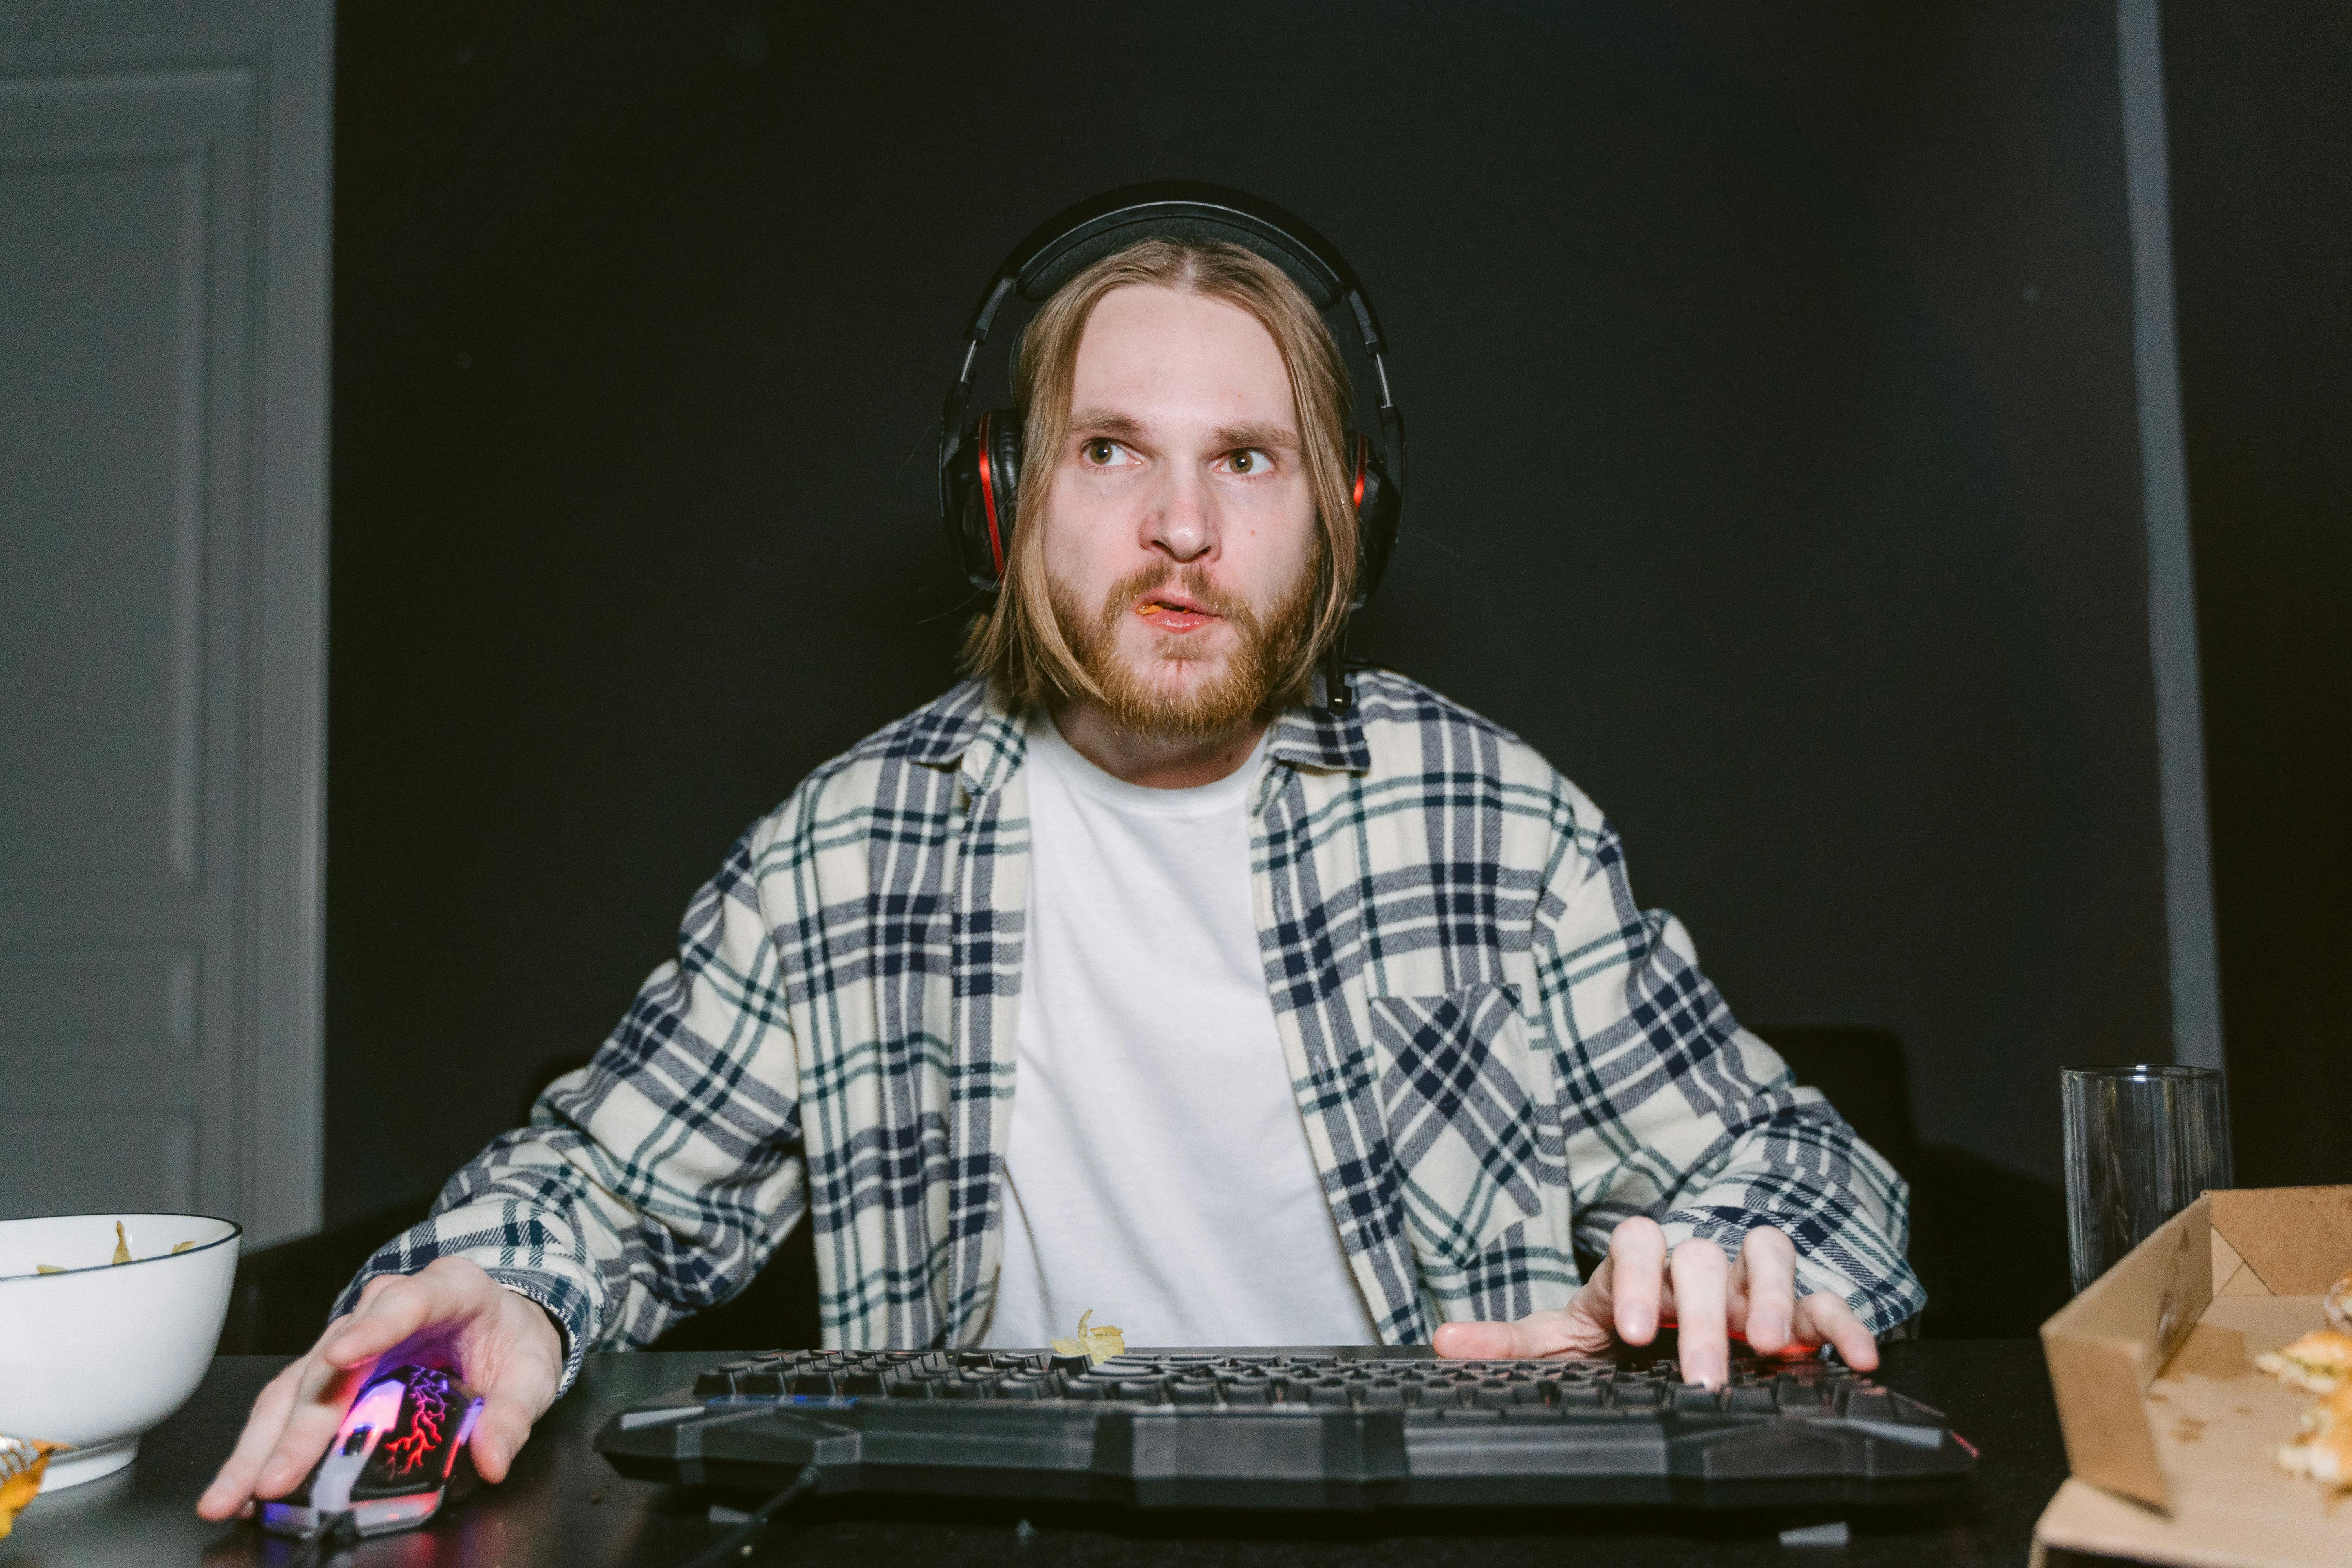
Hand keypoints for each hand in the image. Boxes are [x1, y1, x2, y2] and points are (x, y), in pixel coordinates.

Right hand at [197, 1256, 564, 1520]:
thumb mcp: (533, 1373)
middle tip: (272, 1479)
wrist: (502, 1322)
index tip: (340, 1356)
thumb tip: (493, 1458)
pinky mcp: (333, 1366)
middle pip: (332, 1359)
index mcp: (447, 1289)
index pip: (405, 1304)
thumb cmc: (511, 1340)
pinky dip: (265, 1445)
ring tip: (231, 1495)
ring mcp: (353, 1334)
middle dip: (298, 1425)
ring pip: (296, 1384)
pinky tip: (244, 1484)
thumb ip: (514, 1415)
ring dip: (259, 1444)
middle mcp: (388, 1305)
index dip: (371, 1330)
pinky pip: (291, 1403)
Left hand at [1431, 1217, 1877, 1387]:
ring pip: (1770, 1254)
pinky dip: (1845, 1323)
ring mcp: (1750, 1277)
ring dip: (1776, 1299)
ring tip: (1771, 1347)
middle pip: (1704, 1257)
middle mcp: (1697, 1260)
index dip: (1636, 1278)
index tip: (1633, 1328)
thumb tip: (1444, 1344)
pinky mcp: (1798, 1305)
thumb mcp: (1566, 1338)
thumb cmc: (1625, 1328)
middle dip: (1706, 1313)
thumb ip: (1511, 1343)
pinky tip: (1856, 1356)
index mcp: (1640, 1263)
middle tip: (1702, 1371)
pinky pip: (1829, 1300)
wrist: (1678, 1326)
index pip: (1634, 1242)